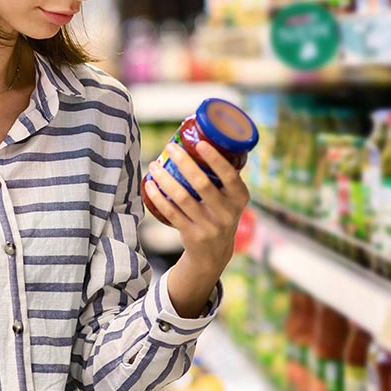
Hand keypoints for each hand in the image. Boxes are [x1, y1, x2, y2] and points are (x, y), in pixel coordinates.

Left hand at [143, 142, 250, 316]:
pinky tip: (150, 185)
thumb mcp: (231, 198)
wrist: (214, 253)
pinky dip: (158, 197)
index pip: (230, 177)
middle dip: (183, 163)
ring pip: (182, 197)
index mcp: (240, 198)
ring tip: (154, 164)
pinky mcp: (192, 235)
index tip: (200, 144)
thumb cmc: (219, 212)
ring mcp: (209, 226)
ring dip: (165, 178)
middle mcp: (227, 213)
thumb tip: (204, 138)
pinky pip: (171, 212)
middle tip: (170, 147)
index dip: (215, 160)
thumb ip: (223, 176)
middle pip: (202, 184)